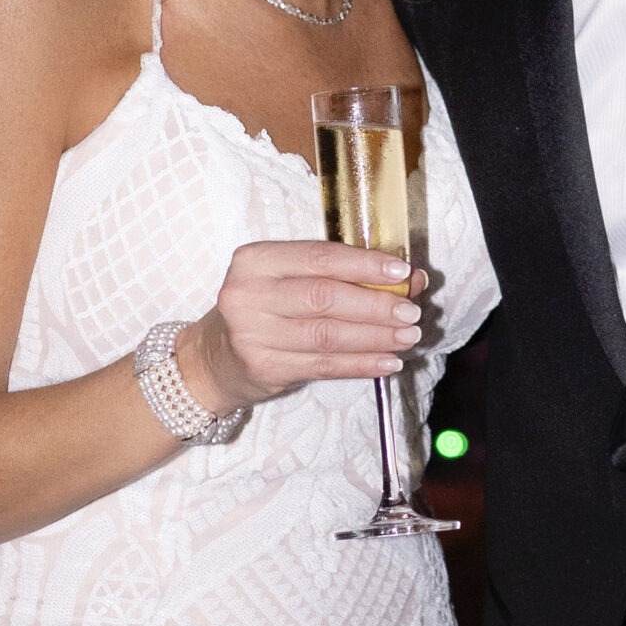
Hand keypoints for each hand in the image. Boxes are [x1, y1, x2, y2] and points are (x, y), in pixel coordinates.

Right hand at [179, 241, 427, 414]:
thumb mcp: (287, 280)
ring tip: (408, 337)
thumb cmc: (262, 310)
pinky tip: (387, 362)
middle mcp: (248, 294)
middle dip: (376, 304)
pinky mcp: (264, 368)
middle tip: (412, 311)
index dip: (365, 264)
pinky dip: (361, 364)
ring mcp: (252, 334)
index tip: (402, 271)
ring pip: (328, 334)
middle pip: (325, 297)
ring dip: (376, 337)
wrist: (213, 358)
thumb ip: (340, 274)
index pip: (320, 257)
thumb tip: (408, 277)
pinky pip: (323, 365)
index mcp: (256, 259)